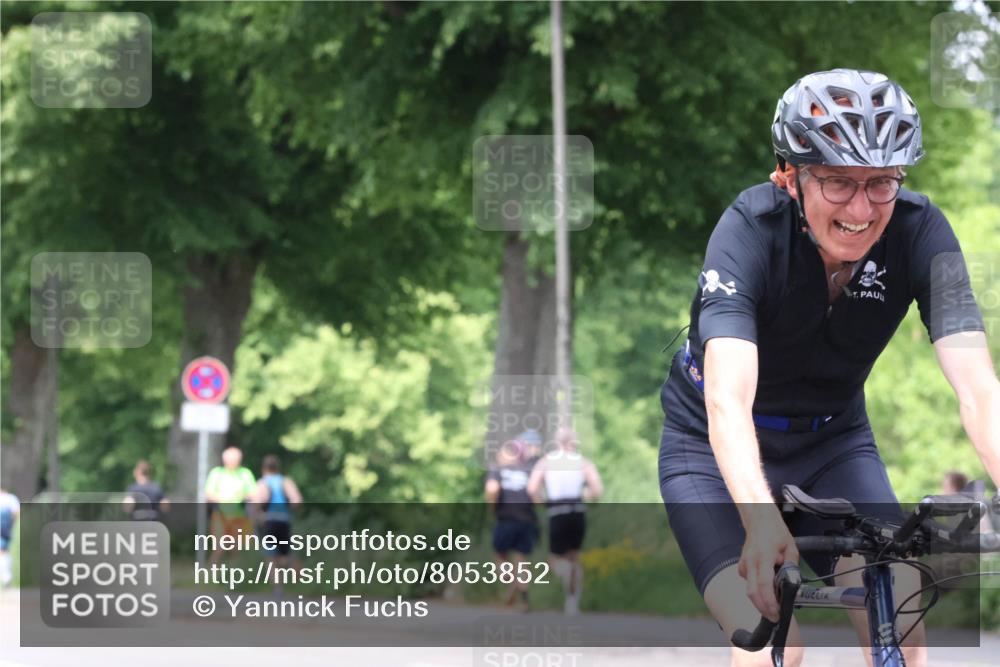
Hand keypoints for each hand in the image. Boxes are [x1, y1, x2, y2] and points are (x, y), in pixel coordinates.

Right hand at [738, 507, 798, 621]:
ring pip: (749, 589)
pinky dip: (756, 588)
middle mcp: (751, 561)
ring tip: (773, 604)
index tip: (777, 612)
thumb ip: (792, 567)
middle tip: (774, 617)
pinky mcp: (742, 565)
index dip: (770, 602)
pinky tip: (765, 586)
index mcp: (764, 556)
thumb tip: (791, 583)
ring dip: (760, 600)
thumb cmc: (775, 531)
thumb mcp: (791, 547)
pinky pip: (748, 582)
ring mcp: (744, 563)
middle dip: (763, 608)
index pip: (764, 585)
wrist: (759, 518)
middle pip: (752, 593)